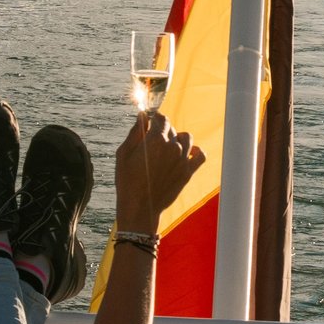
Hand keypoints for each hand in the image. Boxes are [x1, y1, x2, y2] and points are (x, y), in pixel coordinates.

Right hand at [116, 110, 203, 230]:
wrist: (140, 208)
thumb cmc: (127, 181)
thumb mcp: (124, 154)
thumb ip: (135, 133)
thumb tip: (142, 116)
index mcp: (155, 140)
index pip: (161, 119)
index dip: (155, 118)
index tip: (151, 121)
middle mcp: (172, 147)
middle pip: (172, 129)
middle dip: (162, 131)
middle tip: (152, 141)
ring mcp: (182, 159)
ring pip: (186, 138)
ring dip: (177, 139)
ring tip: (167, 147)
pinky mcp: (188, 172)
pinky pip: (200, 155)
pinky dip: (195, 151)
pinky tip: (187, 153)